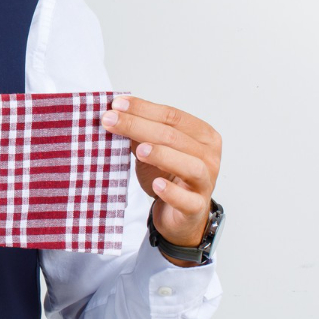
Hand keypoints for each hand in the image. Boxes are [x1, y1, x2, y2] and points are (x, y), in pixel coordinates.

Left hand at [101, 95, 221, 264]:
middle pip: (174, 137)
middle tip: (110, 121)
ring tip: (140, 150)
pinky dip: (172, 191)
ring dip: (163, 155)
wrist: (177, 214)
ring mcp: (206, 182)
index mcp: (202, 135)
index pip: (172, 116)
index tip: (116, 104)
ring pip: (190, 165)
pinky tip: (157, 184)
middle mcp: (209, 157)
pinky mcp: (196, 207)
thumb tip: (114, 111)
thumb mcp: (153, 148)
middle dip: (138, 126)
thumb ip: (140, 131)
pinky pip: (187, 199)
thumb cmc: (167, 176)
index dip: (143, 109)